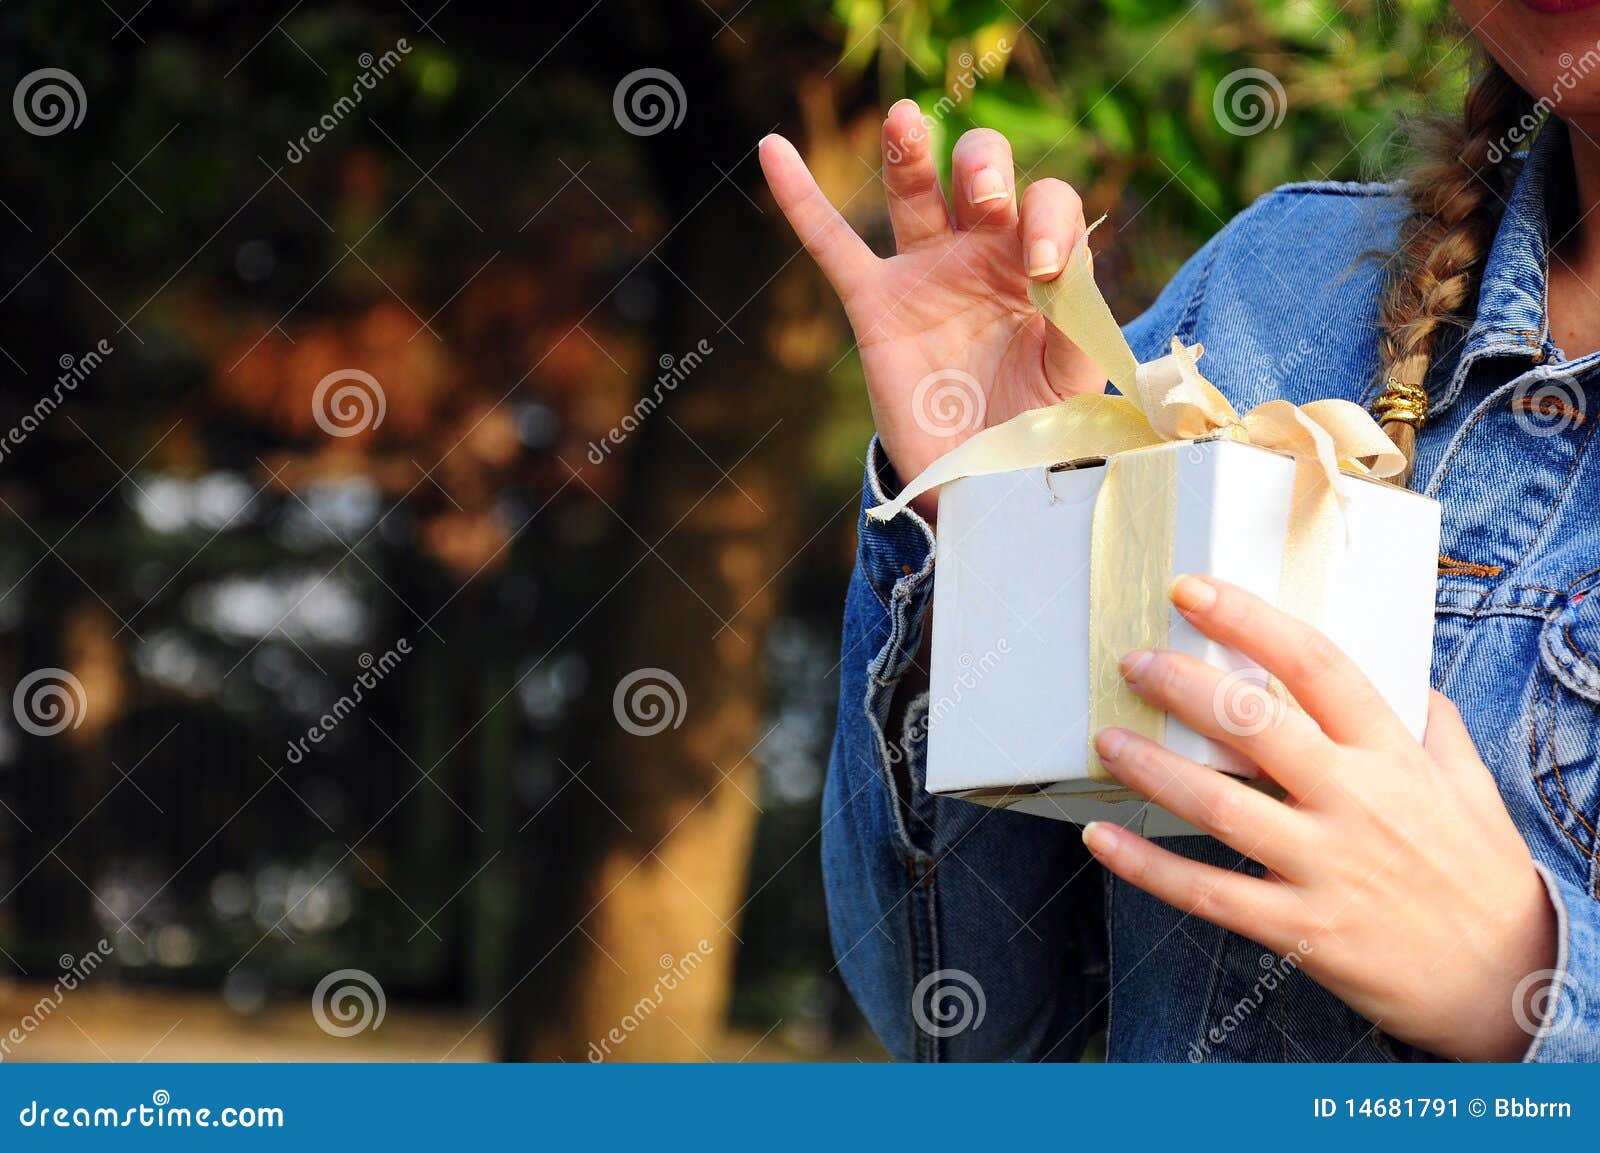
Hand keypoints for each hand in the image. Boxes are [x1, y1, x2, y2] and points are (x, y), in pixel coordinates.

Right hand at [758, 103, 1103, 517]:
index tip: (1042, 267)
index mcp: (1039, 263)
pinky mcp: (875, 305)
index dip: (1048, 220)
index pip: (1048, 205)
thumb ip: (1077, 322)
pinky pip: (832, 245)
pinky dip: (802, 199)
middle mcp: (983, 254)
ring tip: (905, 119)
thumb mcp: (1073, 378)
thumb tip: (1063, 267)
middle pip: (982, 175)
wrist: (981, 483)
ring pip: (914, 191)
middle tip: (987, 197)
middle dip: (985, 168)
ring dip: (911, 151)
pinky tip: (775, 151)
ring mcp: (925, 274)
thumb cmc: (1036, 426)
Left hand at [1082, 574, 1556, 1060]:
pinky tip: (1102, 839)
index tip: (1195, 589)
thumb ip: (1434, 726)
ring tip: (1107, 739)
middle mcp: (1356, 801)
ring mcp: (1326, 866)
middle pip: (1253, 724)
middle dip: (1182, 685)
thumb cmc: (1482, 876)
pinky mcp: (1302, 927)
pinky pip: (1207, 892)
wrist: (1510, 984)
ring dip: (1150, 768)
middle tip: (1133, 663)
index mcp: (1393, 754)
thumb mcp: (1470, 786)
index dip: (1250, 619)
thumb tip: (1407, 679)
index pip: (1316, 664)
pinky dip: (1146, 867)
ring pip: (1218, 804)